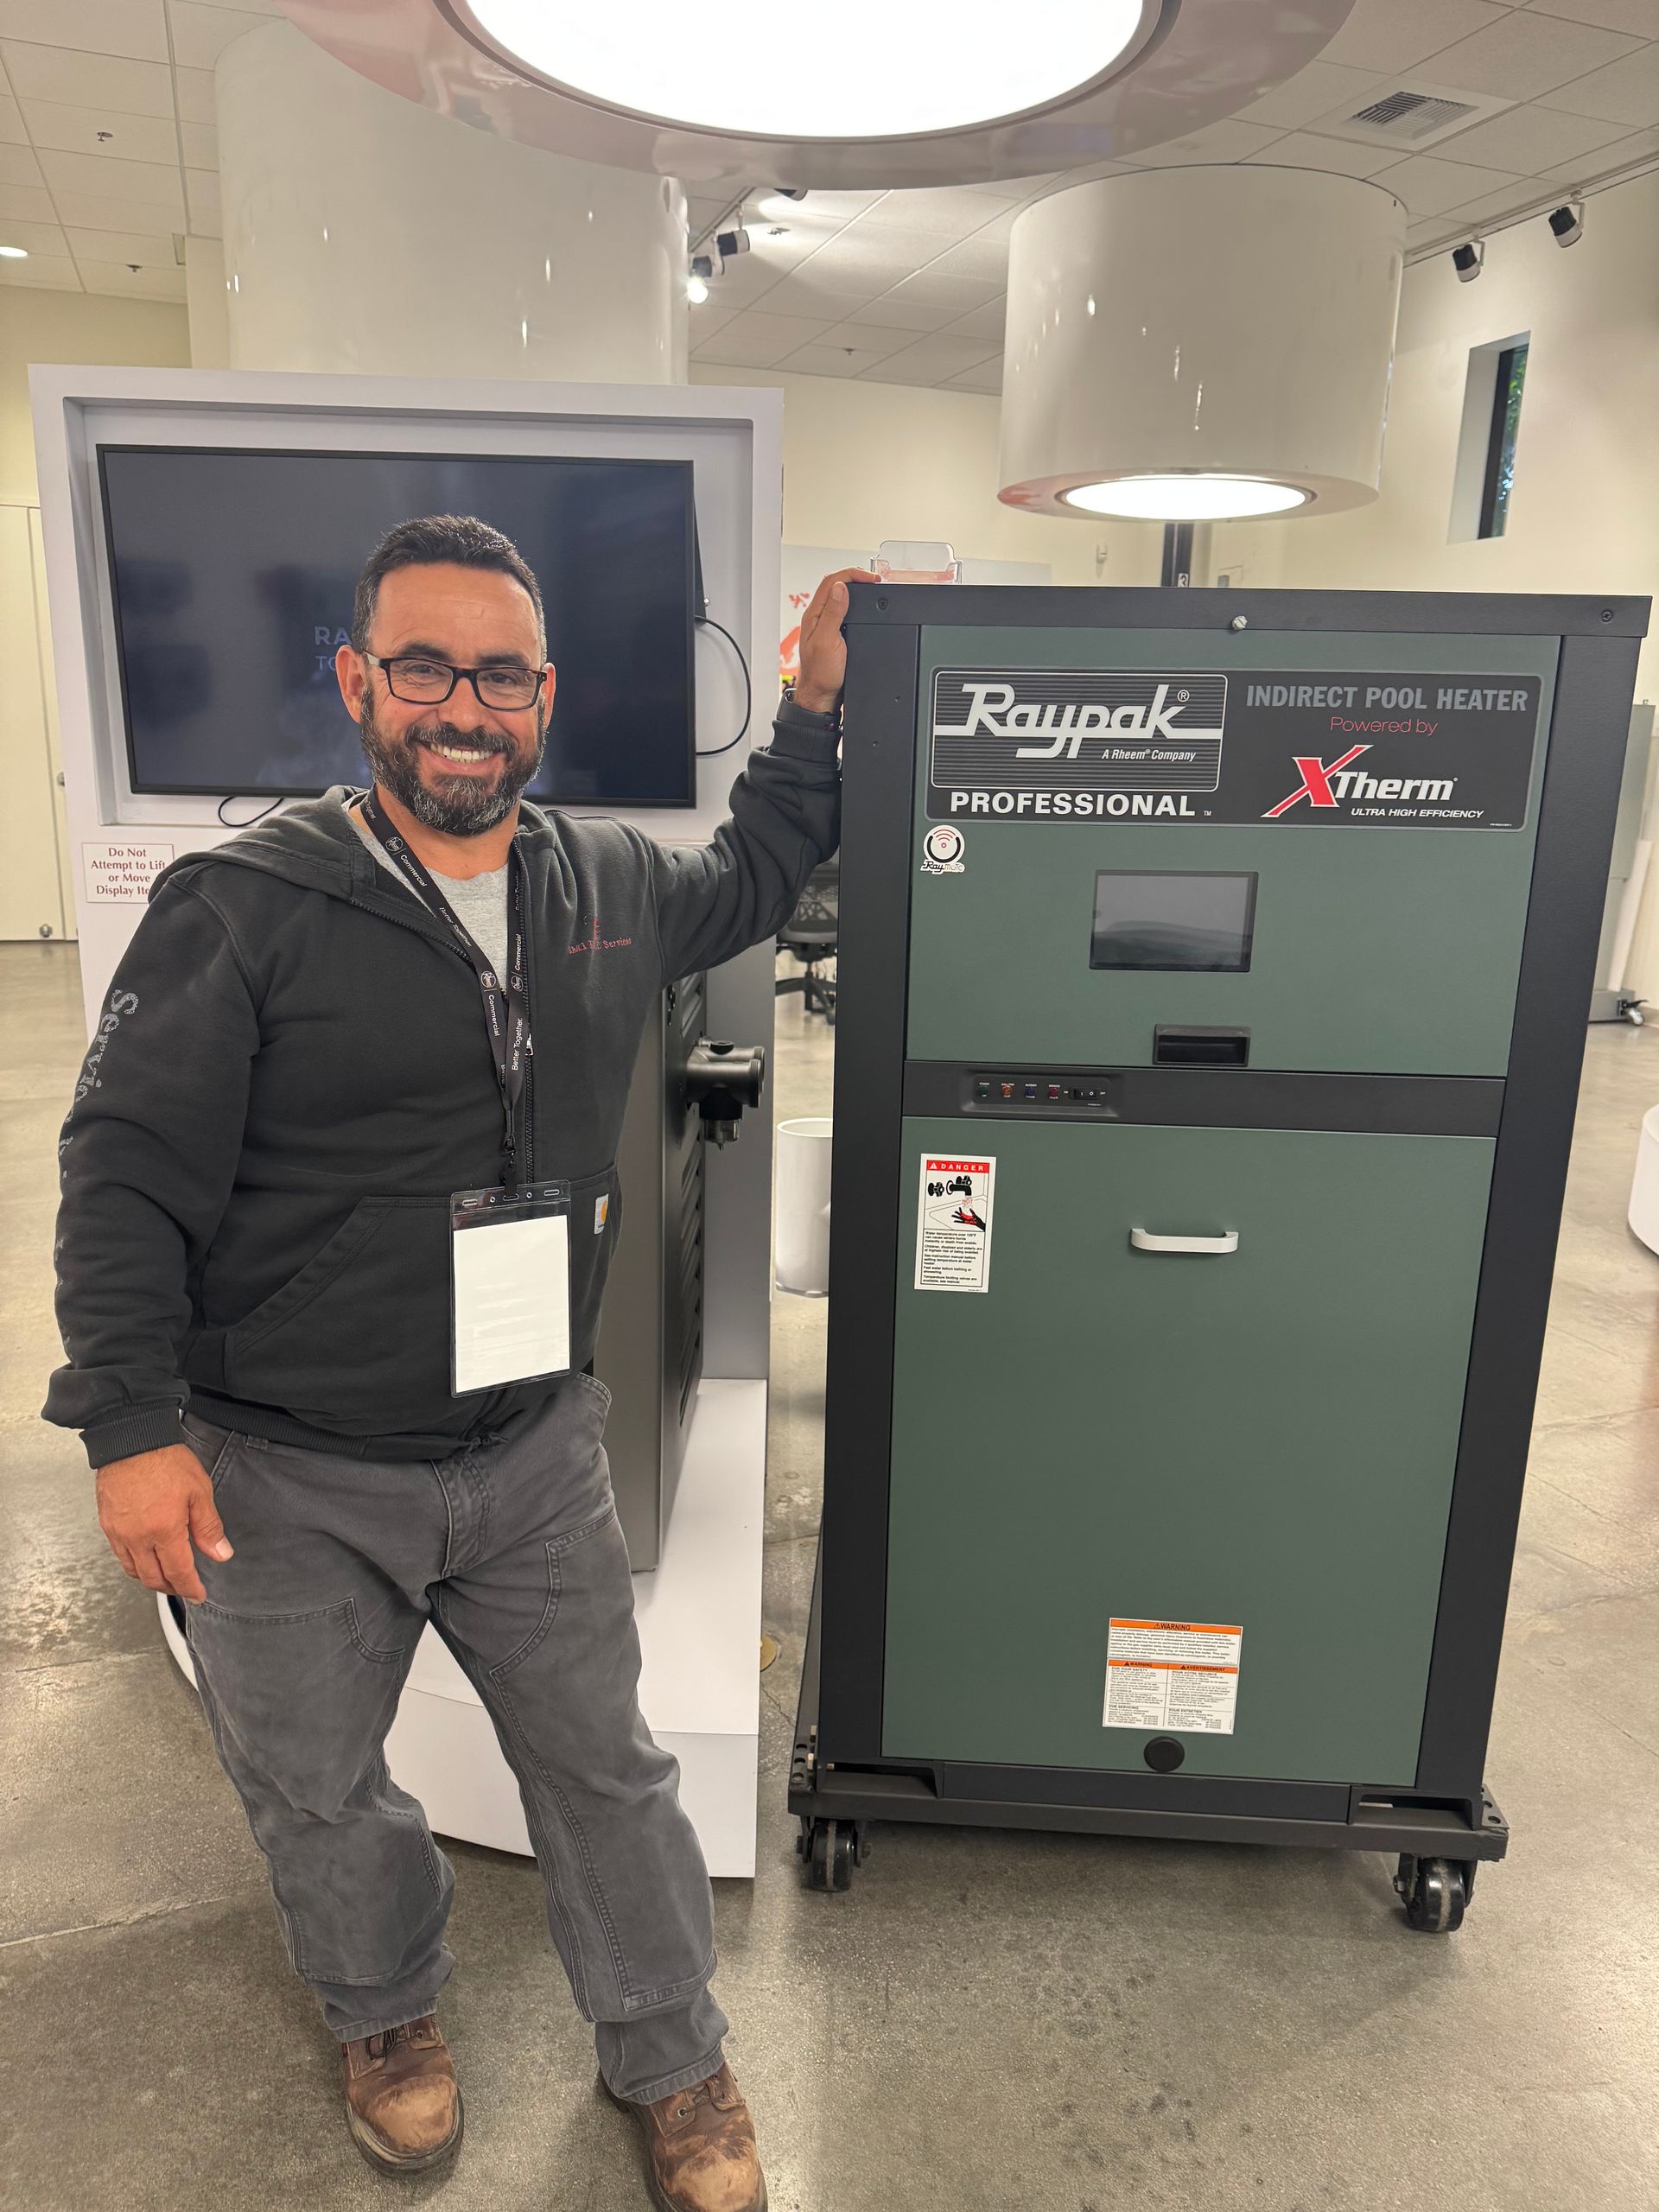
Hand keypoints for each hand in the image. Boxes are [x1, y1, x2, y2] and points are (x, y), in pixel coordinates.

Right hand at [96, 1442, 233, 1604]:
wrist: (131, 1440)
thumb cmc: (165, 1459)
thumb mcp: (199, 1491)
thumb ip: (209, 1527)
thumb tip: (220, 1554)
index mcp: (163, 1530)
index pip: (178, 1572)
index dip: (190, 1588)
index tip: (198, 1595)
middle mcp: (137, 1537)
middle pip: (153, 1578)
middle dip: (171, 1588)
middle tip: (184, 1588)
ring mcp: (119, 1532)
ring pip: (133, 1570)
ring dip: (151, 1579)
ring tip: (166, 1578)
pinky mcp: (107, 1524)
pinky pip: (120, 1555)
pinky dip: (134, 1565)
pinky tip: (144, 1559)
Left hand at [794, 568, 877, 715]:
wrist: (822, 695)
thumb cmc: (821, 674)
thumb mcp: (827, 641)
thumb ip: (833, 614)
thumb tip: (841, 589)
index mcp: (814, 615)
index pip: (832, 582)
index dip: (853, 574)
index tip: (871, 578)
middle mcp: (818, 617)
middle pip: (836, 585)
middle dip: (856, 577)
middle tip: (874, 581)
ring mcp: (825, 625)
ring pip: (840, 597)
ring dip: (856, 589)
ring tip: (871, 588)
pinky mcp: (833, 634)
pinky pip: (843, 611)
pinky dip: (856, 604)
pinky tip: (864, 608)